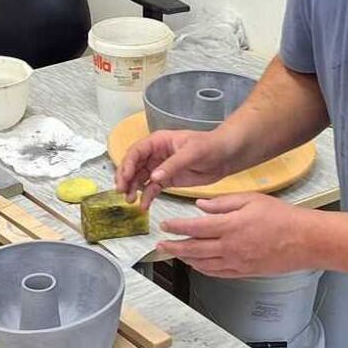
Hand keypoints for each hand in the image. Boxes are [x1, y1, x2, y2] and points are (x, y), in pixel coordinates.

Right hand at [115, 129, 234, 207]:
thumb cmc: (210, 146)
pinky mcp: (166, 180)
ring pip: (139, 178)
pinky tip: (144, 206)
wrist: (226, 156)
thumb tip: (154, 176)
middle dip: (125, 178)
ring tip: (130, 201)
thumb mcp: (192, 153)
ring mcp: (159, 167)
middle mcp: (155, 154)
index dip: (127, 164)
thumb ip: (172, 165)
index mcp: (158, 141)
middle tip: (121, 192)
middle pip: (133, 165)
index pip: (136, 152)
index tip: (124, 178)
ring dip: (133, 189)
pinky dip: (146, 197)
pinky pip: (151, 188)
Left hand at [157, 193, 316, 276]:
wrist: (304, 241)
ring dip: (185, 258)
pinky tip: (196, 264)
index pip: (195, 227)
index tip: (164, 224)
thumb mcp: (251, 200)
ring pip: (202, 263)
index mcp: (231, 226)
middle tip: (160, 244)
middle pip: (193, 249)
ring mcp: (236, 262)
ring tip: (174, 253)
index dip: (176, 227)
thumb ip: (223, 203)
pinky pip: (216, 273)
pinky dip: (202, 268)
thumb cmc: (282, 218)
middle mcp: (230, 247)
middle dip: (173, 246)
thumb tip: (201, 205)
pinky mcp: (243, 272)